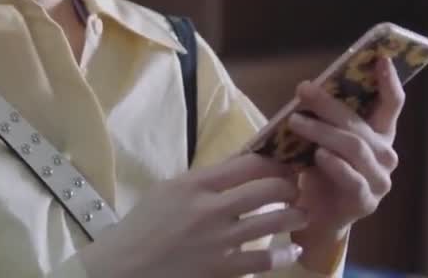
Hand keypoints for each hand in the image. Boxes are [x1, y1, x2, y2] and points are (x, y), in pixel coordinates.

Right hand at [78, 152, 308, 277]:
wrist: (125, 268)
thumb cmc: (144, 225)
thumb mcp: (170, 190)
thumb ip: (205, 179)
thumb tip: (242, 164)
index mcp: (195, 184)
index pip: (248, 163)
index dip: (274, 161)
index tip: (284, 163)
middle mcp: (210, 209)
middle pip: (268, 188)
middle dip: (290, 186)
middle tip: (296, 187)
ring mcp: (219, 242)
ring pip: (274, 221)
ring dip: (295, 216)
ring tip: (301, 215)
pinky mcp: (223, 270)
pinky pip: (265, 260)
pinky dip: (284, 254)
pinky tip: (292, 250)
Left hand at [286, 56, 405, 248]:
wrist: (314, 217)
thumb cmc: (319, 171)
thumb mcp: (323, 139)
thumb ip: (325, 119)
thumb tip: (308, 88)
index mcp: (380, 134)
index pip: (392, 104)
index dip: (389, 80)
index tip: (379, 58)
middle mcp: (386, 155)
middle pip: (362, 124)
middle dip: (330, 105)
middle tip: (304, 90)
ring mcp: (379, 180)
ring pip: (355, 148)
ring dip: (323, 132)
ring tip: (296, 122)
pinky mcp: (366, 202)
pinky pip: (352, 179)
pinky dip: (334, 165)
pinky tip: (319, 156)